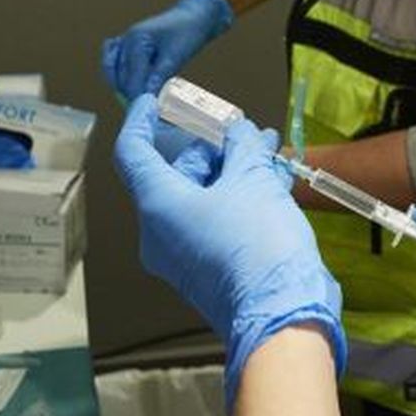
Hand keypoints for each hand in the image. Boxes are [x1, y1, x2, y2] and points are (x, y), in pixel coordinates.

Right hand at [101, 0, 233, 99]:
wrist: (195, 16)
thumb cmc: (189, 31)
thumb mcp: (177, 55)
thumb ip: (160, 76)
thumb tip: (148, 97)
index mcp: (136, 40)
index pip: (131, 78)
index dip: (138, 97)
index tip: (146, 114)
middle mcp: (126, 40)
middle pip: (121, 78)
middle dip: (131, 95)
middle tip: (145, 112)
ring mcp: (125, 42)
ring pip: (114, 73)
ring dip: (124, 88)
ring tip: (139, 102)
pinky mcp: (128, 45)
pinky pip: (114, 62)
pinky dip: (118, 75)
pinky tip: (128, 87)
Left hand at [113, 95, 344, 409]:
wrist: (283, 313)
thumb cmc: (259, 248)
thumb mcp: (253, 178)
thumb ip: (242, 146)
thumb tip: (241, 134)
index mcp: (158, 206)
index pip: (132, 152)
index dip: (140, 120)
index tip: (152, 103)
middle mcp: (161, 233)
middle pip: (174, 174)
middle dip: (210, 147)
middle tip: (239, 130)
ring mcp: (183, 254)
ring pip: (200, 197)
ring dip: (231, 171)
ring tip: (265, 151)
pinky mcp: (207, 268)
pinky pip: (214, 221)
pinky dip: (236, 198)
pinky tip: (269, 182)